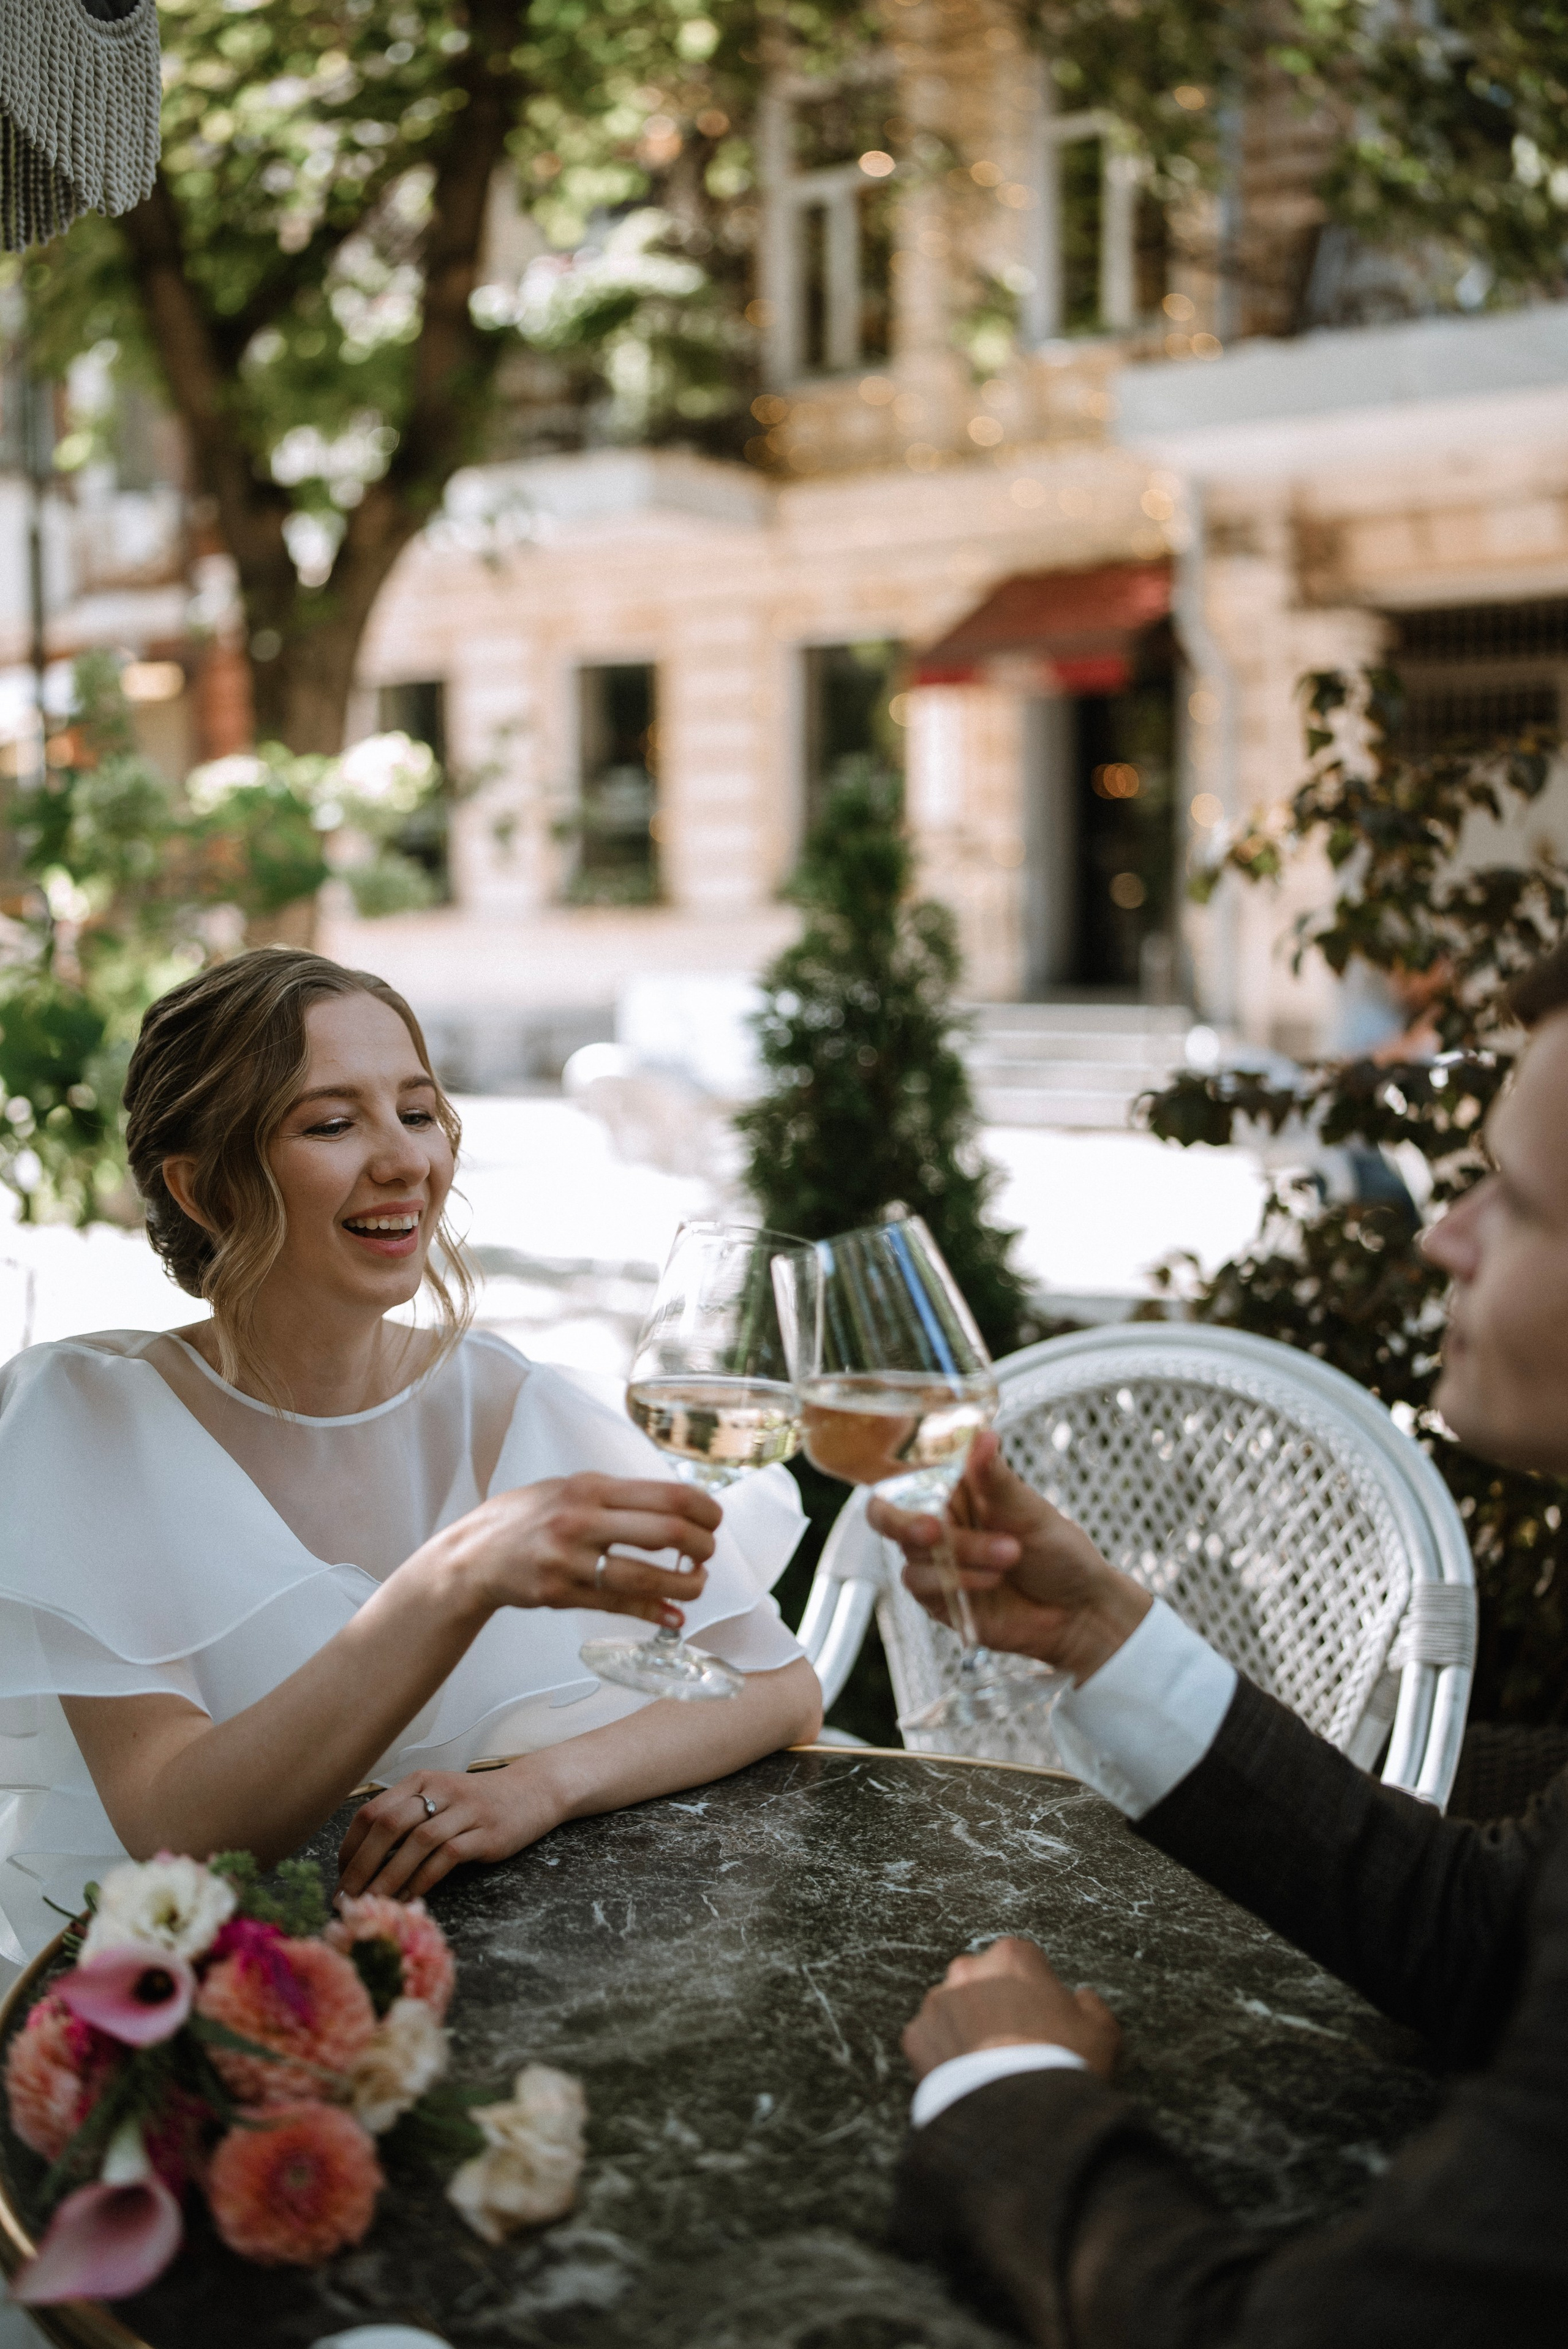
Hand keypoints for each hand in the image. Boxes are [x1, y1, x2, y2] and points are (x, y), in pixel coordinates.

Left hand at [337, 1762, 562, 1900]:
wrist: (531, 1793)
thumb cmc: (474, 1804)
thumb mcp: (438, 1799)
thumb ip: (405, 1819)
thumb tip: (361, 1860)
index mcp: (421, 1780)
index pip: (372, 1810)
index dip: (350, 1845)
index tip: (340, 1875)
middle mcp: (440, 1790)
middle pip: (389, 1824)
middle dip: (362, 1864)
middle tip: (348, 1897)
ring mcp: (465, 1810)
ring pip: (417, 1842)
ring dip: (389, 1877)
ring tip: (374, 1904)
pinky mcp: (487, 1832)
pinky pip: (447, 1856)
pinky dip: (424, 1879)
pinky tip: (410, 1897)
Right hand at [439, 1472, 722, 1627]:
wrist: (473, 1555)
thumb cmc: (526, 1518)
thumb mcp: (568, 1488)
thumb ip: (616, 1497)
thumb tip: (675, 1509)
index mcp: (590, 1487)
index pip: (667, 1494)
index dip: (704, 1509)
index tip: (714, 1520)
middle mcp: (581, 1520)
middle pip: (666, 1532)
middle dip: (701, 1546)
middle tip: (708, 1553)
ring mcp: (569, 1559)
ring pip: (646, 1577)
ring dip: (685, 1585)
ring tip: (697, 1584)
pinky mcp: (560, 1594)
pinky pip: (618, 1606)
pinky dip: (654, 1613)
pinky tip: (674, 1617)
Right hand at [867, 1432, 1149, 1680]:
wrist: (1079, 1610)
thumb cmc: (1058, 1550)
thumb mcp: (1030, 1509)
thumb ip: (996, 1478)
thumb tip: (984, 1433)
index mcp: (954, 1489)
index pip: (905, 1473)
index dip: (892, 1474)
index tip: (915, 1479)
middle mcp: (938, 1521)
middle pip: (887, 1515)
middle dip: (905, 1521)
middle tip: (934, 1529)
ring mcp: (934, 1561)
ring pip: (912, 1552)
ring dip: (961, 1554)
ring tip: (1010, 1555)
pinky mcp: (937, 1598)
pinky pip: (923, 1585)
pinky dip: (958, 1580)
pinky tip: (993, 1580)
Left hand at [903, 1936, 1119, 2081]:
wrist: (1019, 2117)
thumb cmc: (1063, 2066)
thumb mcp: (1101, 2032)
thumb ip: (1091, 2005)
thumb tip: (1083, 1997)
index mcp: (1012, 1957)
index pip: (1022, 1962)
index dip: (1034, 1992)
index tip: (1040, 2020)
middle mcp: (968, 1970)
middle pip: (983, 1981)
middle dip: (995, 2005)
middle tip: (1014, 2043)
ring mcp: (937, 2002)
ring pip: (953, 2010)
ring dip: (966, 2028)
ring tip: (989, 2066)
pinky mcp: (916, 2036)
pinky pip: (931, 2041)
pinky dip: (944, 2056)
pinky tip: (967, 2079)